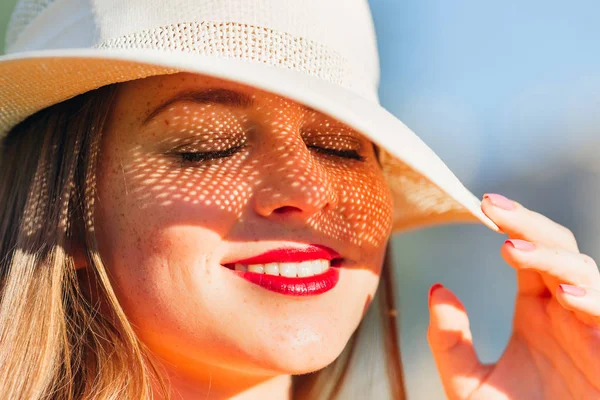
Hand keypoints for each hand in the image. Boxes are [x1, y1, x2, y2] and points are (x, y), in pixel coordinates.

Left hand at [427, 193, 599, 399]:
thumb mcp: (466, 382)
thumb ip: (448, 341)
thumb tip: (437, 289)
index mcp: (537, 309)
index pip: (530, 251)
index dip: (513, 224)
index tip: (483, 204)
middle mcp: (566, 313)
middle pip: (559, 250)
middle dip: (530, 225)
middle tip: (493, 208)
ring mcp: (590, 332)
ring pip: (585, 275)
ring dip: (554, 259)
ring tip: (513, 250)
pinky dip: (594, 303)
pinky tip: (566, 295)